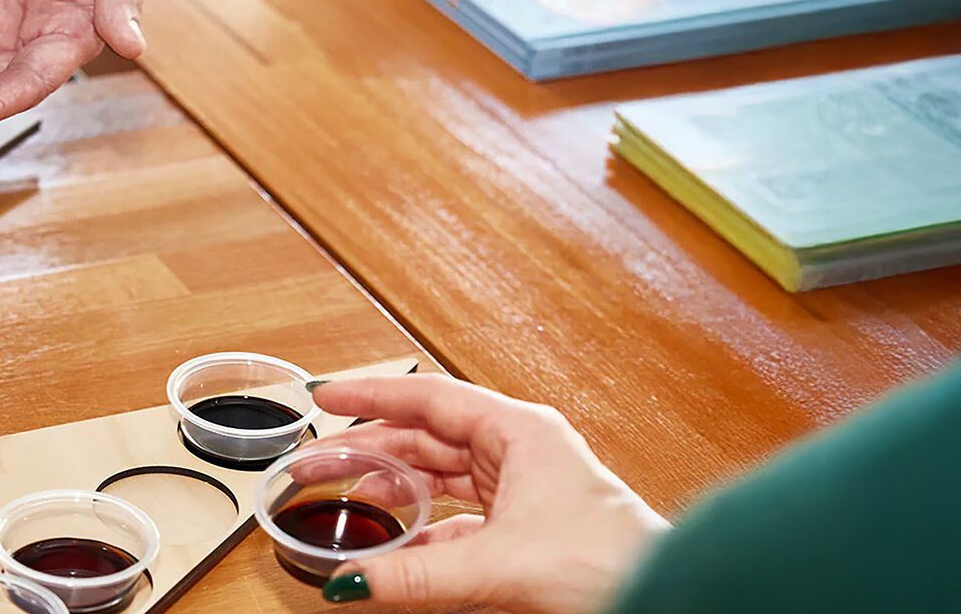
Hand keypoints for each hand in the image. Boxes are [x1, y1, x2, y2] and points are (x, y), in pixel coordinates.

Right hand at [305, 375, 667, 612]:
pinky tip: (396, 548)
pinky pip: (458, 520)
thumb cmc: (615, 563)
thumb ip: (416, 574)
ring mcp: (524, 489)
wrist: (667, 601)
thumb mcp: (497, 565)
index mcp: (520, 431)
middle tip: (320, 463)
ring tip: (348, 505)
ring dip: (395, 492)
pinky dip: (423, 532)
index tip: (325, 396)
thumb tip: (353, 582)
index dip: (371, 395)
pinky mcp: (526, 529)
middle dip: (371, 451)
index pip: (428, 396)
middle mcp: (521, 451)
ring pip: (441, 478)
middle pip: (427, 436)